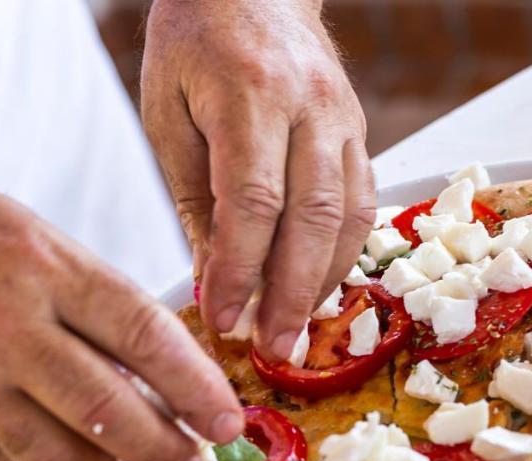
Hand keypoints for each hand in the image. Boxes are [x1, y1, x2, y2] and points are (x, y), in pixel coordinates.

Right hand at [0, 128, 242, 460]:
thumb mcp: (32, 236)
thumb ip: (95, 300)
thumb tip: (163, 367)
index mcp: (41, 266)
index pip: (144, 337)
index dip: (196, 388)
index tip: (226, 418)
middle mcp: (3, 325)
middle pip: (111, 412)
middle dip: (168, 449)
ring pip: (61, 454)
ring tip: (137, 459)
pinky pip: (11, 458)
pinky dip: (48, 457)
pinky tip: (64, 442)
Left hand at [141, 0, 375, 360]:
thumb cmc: (197, 43)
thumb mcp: (168, 112)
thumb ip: (193, 198)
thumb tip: (209, 279)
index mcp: (250, 93)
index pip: (253, 201)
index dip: (239, 269)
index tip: (221, 316)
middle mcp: (309, 106)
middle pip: (311, 218)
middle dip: (291, 293)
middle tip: (272, 347)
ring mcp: (344, 119)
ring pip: (347, 217)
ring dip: (322, 282)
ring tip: (295, 329)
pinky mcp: (361, 133)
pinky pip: (363, 205)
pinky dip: (342, 254)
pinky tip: (317, 286)